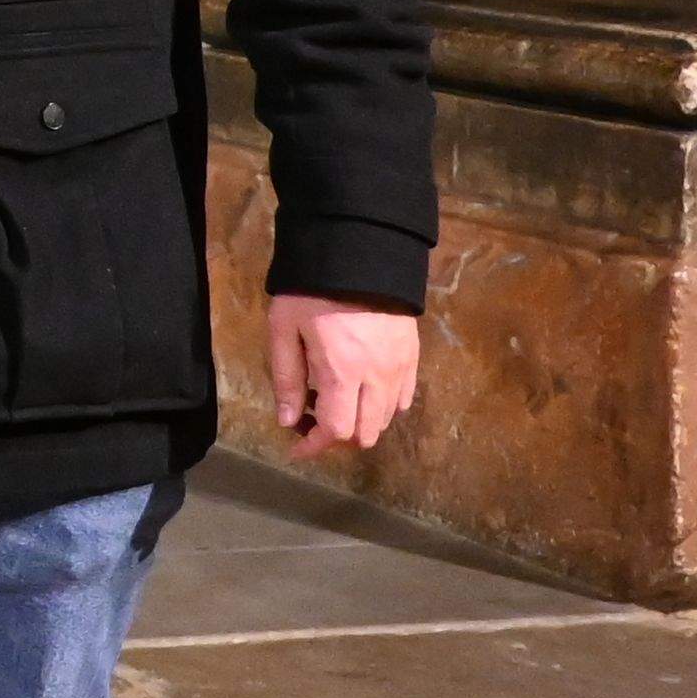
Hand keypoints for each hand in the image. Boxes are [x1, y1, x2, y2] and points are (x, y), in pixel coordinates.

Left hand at [264, 291, 418, 450]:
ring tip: (336, 403)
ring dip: (361, 423)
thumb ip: (287, 378)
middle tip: (314, 423)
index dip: (315, 447)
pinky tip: (364, 393)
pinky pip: (405, 398)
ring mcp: (400, 367)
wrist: (359, 250)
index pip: (336, 431)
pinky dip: (385, 407)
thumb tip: (289, 421)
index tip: (296, 448)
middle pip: (366, 433)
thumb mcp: (284, 329)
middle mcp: (378, 378)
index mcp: (343, 373)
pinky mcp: (412, 355)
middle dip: (338, 439)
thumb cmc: (311, 289)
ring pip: (387, 419)